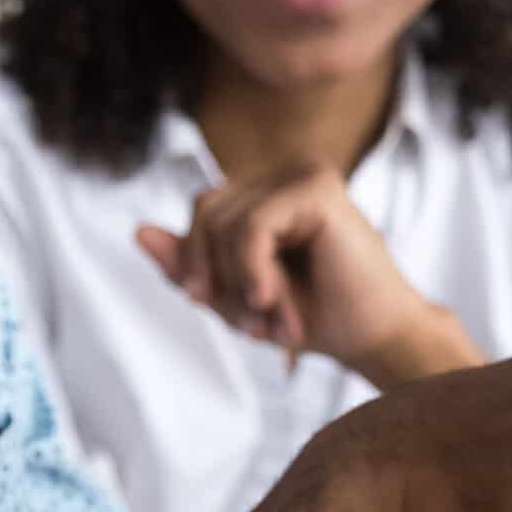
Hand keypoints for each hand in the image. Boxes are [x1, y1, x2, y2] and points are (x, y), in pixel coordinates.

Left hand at [137, 165, 482, 386]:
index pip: (201, 210)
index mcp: (266, 190)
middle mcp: (284, 173)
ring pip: (223, 221)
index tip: (212, 306)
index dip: (193, 260)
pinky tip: (271, 300)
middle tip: (250, 324)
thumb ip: (188, 264)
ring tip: (271, 318)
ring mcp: (303, 173)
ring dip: (238, 283)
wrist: (374, 339)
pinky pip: (249, 227)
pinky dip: (251, 272)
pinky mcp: (317, 187)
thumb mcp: (233, 294)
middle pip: (204, 211)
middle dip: (215, 275)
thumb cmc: (311, 316)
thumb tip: (138, 231)